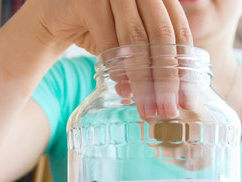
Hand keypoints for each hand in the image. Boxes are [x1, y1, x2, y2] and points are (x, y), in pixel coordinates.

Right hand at [30, 0, 194, 118]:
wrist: (54, 15)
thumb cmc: (100, 27)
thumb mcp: (132, 39)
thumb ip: (154, 57)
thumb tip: (175, 99)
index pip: (179, 31)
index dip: (185, 68)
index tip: (186, 101)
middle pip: (162, 36)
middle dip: (166, 79)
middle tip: (168, 111)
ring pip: (137, 39)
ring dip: (143, 79)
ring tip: (146, 108)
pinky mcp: (89, 0)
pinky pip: (108, 39)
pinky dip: (117, 68)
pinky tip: (124, 90)